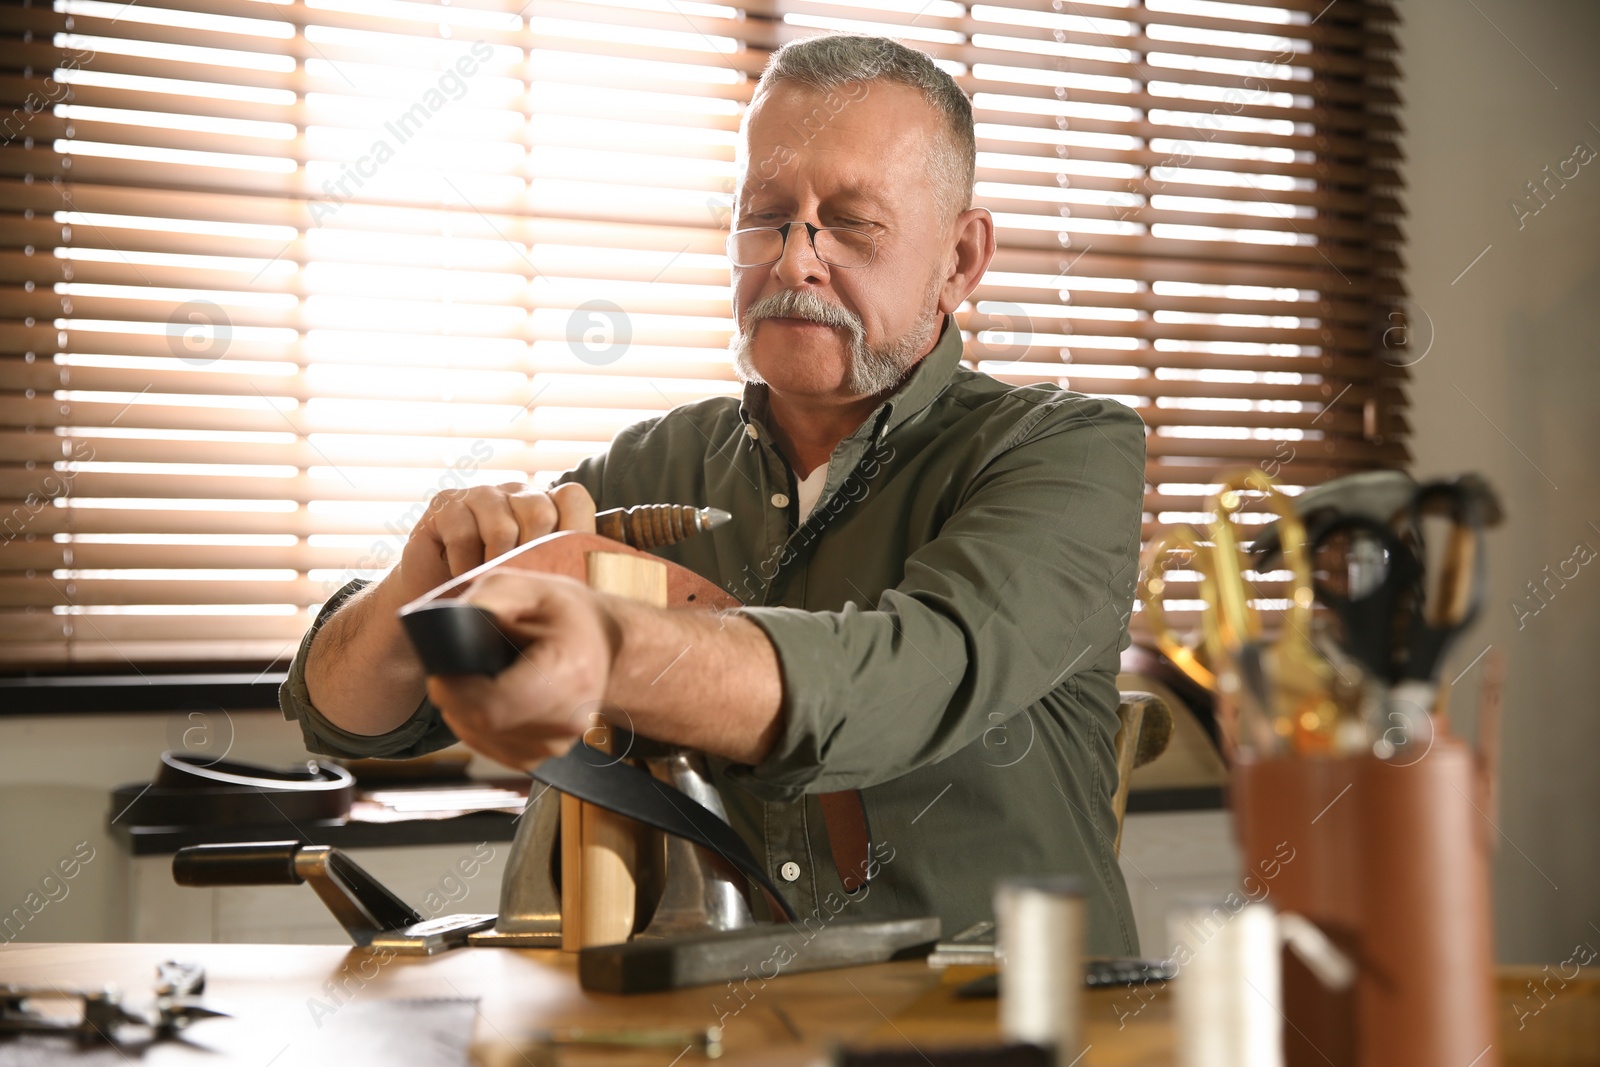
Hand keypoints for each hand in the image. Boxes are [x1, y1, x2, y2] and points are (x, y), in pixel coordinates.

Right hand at [394, 481, 595, 603]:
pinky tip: (462, 575)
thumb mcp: (538, 581)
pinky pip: (464, 533)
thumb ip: (569, 568)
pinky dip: (464, 564)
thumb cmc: (497, 593)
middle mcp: (516, 493)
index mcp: (547, 507)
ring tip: (489, 583)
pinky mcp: (447, 504)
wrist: (440, 604)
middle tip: (518, 583)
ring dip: (495, 565)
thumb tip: (611, 575)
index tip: (558, 569)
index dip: (572, 531)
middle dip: (531, 557)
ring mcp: (482, 495)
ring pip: (503, 526)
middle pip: (541, 512)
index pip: (574, 498)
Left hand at [425, 569, 621, 769]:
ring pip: (477, 738)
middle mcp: (566, 721)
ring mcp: (554, 745)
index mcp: (568, 675)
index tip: (444, 666)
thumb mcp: (527, 587)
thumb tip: (446, 624)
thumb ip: (487, 600)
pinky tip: (490, 697)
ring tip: (483, 677)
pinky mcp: (538, 756)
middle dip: (455, 694)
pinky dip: (476, 723)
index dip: (454, 688)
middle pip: (479, 723)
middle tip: (462, 665)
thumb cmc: (565, 614)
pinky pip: (486, 746)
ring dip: (463, 710)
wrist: (603, 644)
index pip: (490, 707)